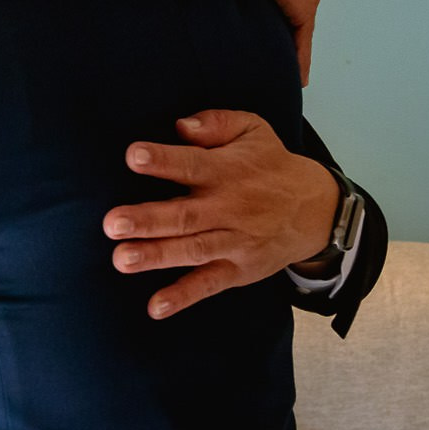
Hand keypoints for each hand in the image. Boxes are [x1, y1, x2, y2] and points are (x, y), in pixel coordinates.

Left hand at [103, 110, 338, 318]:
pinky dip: (183, 296)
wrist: (316, 209)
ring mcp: (234, 242)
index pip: (192, 164)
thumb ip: (216, 122)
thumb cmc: (270, 164)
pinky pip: (209, 284)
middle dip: (147, 219)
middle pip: (185, 215)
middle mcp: (228, 208)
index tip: (133, 156)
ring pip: (192, 250)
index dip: (163, 160)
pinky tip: (155, 307)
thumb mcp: (252, 129)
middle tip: (112, 223)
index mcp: (227, 170)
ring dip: (156, 256)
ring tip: (122, 259)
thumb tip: (180, 125)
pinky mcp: (237, 270)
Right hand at [242, 0, 321, 84]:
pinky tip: (296, 78)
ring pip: (297, 27)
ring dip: (289, 45)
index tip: (264, 24)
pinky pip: (302, 41)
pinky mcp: (303, 8)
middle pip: (293, 9)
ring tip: (279, 66)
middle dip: (284, 29)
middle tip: (269, 52)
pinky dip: (299, 60)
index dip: (274, 5)